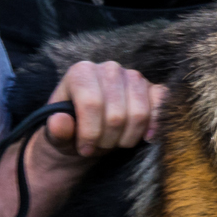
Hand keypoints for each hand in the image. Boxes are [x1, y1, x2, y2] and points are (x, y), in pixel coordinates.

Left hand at [38, 60, 166, 162]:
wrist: (90, 132)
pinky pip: (161, 103)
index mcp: (81, 72)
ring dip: (128, 138)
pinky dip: (155, 124)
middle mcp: (108, 68)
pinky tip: (145, 138)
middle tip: (99, 146)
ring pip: (139, 114)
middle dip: (108, 140)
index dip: (90, 133)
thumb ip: (55, 131)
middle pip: (116, 115)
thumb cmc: (72, 131)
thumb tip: (60, 122)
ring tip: (115, 142)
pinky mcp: (152, 87)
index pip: (91, 103)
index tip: (85, 148)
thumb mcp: (57, 136)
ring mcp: (133, 76)